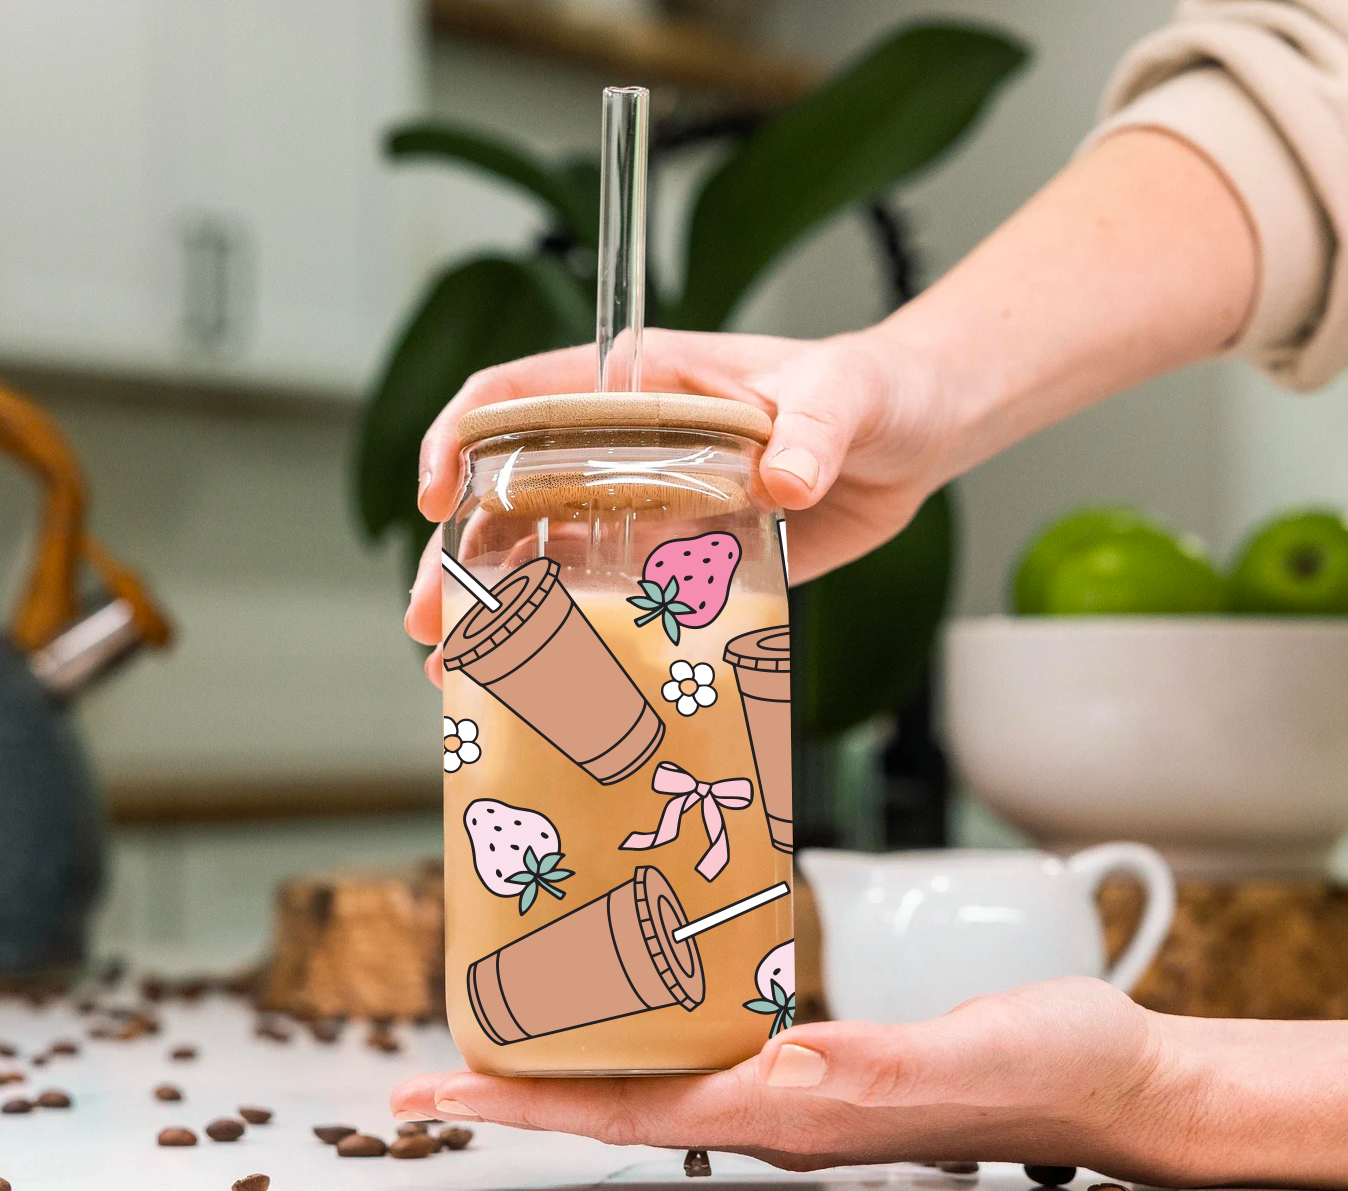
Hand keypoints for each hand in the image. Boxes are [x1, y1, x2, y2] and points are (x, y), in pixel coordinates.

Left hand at [390, 978, 1200, 1182]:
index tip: (436, 1094)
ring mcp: (796, 1092)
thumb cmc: (1047, 1070)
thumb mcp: (955, 1061)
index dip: (525, 1102)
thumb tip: (777, 1072)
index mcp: (791, 1113)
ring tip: (513, 1018)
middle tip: (437, 1059)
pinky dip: (650, 1028)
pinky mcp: (824, 1064)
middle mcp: (776, 1110)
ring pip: (655, 1077)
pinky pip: (711, 1050)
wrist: (1110, 1081)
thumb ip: (867, 1069)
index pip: (626, 1113)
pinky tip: (638, 995)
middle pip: (616, 1100)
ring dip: (577, 1057)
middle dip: (521, 1085)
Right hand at [406, 326, 953, 684]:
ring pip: (546, 557)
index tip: (433, 492)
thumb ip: (816, 425)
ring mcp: (647, 508)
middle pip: (510, 494)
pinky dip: (571, 640)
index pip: (519, 396)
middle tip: (432, 619)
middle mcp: (625, 447)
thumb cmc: (874, 388)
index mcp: (641, 385)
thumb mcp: (845, 391)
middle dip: (459, 555)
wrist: (916, 439)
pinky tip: (539, 682)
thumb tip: (788, 478)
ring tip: (460, 668)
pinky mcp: (683, 563)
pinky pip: (612, 600)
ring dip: (497, 610)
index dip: (462, 435)